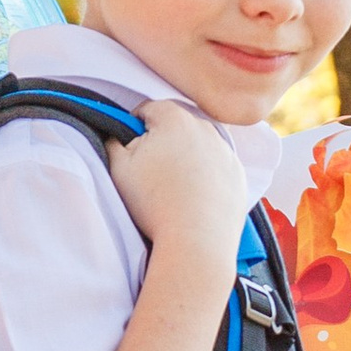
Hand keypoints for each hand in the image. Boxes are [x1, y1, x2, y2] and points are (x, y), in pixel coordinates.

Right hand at [108, 98, 250, 272]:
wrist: (196, 240)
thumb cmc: (154, 203)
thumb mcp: (118, 169)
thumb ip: (112, 142)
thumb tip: (115, 134)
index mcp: (174, 118)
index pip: (148, 110)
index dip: (134, 128)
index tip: (131, 149)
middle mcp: (205, 128)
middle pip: (176, 126)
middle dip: (162, 142)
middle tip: (151, 172)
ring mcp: (226, 151)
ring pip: (198, 146)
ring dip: (185, 158)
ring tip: (173, 188)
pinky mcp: (238, 174)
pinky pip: (217, 167)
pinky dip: (206, 176)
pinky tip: (194, 197)